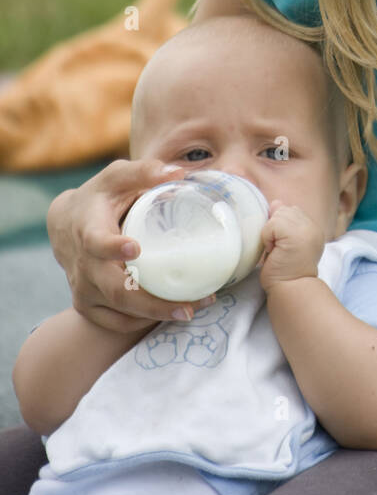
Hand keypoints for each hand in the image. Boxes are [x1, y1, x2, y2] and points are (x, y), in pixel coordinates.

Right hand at [46, 158, 217, 333]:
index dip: (113, 247)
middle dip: (153, 302)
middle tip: (189, 305)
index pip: (96, 242)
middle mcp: (84, 265)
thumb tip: (179, 173)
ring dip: (156, 314)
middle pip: (116, 290)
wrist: (66, 224)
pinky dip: (142, 322)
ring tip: (192, 310)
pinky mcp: (88, 305)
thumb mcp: (117, 177)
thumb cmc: (101, 197)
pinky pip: (115, 323)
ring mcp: (84, 288)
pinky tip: (170, 314)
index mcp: (89, 230)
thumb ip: (144, 171)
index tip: (135, 248)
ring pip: (119, 311)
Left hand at [258, 202, 323, 289]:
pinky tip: (273, 251)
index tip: (283, 247)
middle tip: (280, 249)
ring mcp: (306, 228)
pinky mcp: (295, 234)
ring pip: (276, 215)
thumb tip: (276, 203)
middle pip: (283, 210)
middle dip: (274, 229)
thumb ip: (284, 222)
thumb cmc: (285, 271)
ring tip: (277, 250)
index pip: (291, 211)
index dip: (280, 226)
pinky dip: (267, 237)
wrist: (290, 289)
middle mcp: (312, 226)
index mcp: (312, 228)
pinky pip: (271, 224)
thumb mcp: (285, 243)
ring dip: (270, 233)